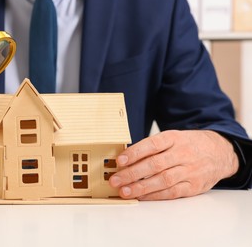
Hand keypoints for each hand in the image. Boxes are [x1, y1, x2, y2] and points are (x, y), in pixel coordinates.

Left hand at [109, 130, 238, 199]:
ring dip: (141, 187)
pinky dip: (154, 195)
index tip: (119, 161)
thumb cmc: (188, 144)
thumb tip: (126, 159)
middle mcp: (182, 154)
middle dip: (132, 173)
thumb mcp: (173, 137)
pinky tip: (141, 196)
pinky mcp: (194, 186)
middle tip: (115, 180)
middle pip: (155, 164)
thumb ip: (152, 147)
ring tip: (124, 191)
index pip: (152, 145)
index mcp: (174, 138)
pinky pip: (172, 192)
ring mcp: (189, 171)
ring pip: (162, 180)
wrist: (219, 152)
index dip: (134, 153)